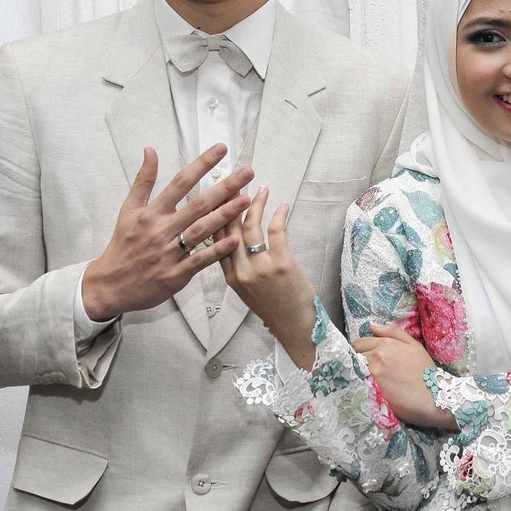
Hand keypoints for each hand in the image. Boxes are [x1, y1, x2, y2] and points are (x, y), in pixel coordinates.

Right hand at [83, 144, 253, 318]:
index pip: (181, 182)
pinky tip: (236, 239)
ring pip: (202, 230)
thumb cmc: (123, 244)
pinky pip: (200, 260)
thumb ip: (143, 180)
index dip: (202, 164)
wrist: (110, 285)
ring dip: (225, 215)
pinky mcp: (175, 275)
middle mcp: (162, 229)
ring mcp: (169, 252)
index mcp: (152, 212)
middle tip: (247, 172)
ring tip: (247, 200)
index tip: (221, 149)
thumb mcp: (128, 209)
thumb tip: (150, 150)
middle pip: (198, 204)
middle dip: (225, 187)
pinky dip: (217, 250)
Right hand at [218, 186, 316, 369]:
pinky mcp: (282, 263)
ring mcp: (261, 267)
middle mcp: (241, 271)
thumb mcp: (246, 290)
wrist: (295, 326)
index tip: (218, 196)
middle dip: (232, 202)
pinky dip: (279, 214)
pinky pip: (276, 230)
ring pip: (251, 226)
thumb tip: (234, 240)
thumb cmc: (274, 307)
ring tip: (261, 189)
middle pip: (230, 228)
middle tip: (237, 184)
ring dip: (256, 204)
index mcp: (229, 277)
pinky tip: (282, 205)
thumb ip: (237, 267)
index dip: (216, 215)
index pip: (215, 240)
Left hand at [353, 323, 456, 429]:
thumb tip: (372, 325)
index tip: (367, 358)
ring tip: (368, 379)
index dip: (362, 350)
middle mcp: (376, 356)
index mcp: (385, 344)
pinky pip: (358, 383)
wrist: (434, 397)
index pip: (360, 343)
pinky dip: (360, 384)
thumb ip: (392, 332)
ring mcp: (373, 373)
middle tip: (367, 369)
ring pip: (355, 369)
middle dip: (358, 360)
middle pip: (354, 356)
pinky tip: (367, 388)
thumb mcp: (414, 345)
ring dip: (358, 372)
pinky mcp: (372, 390)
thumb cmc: (426, 372)